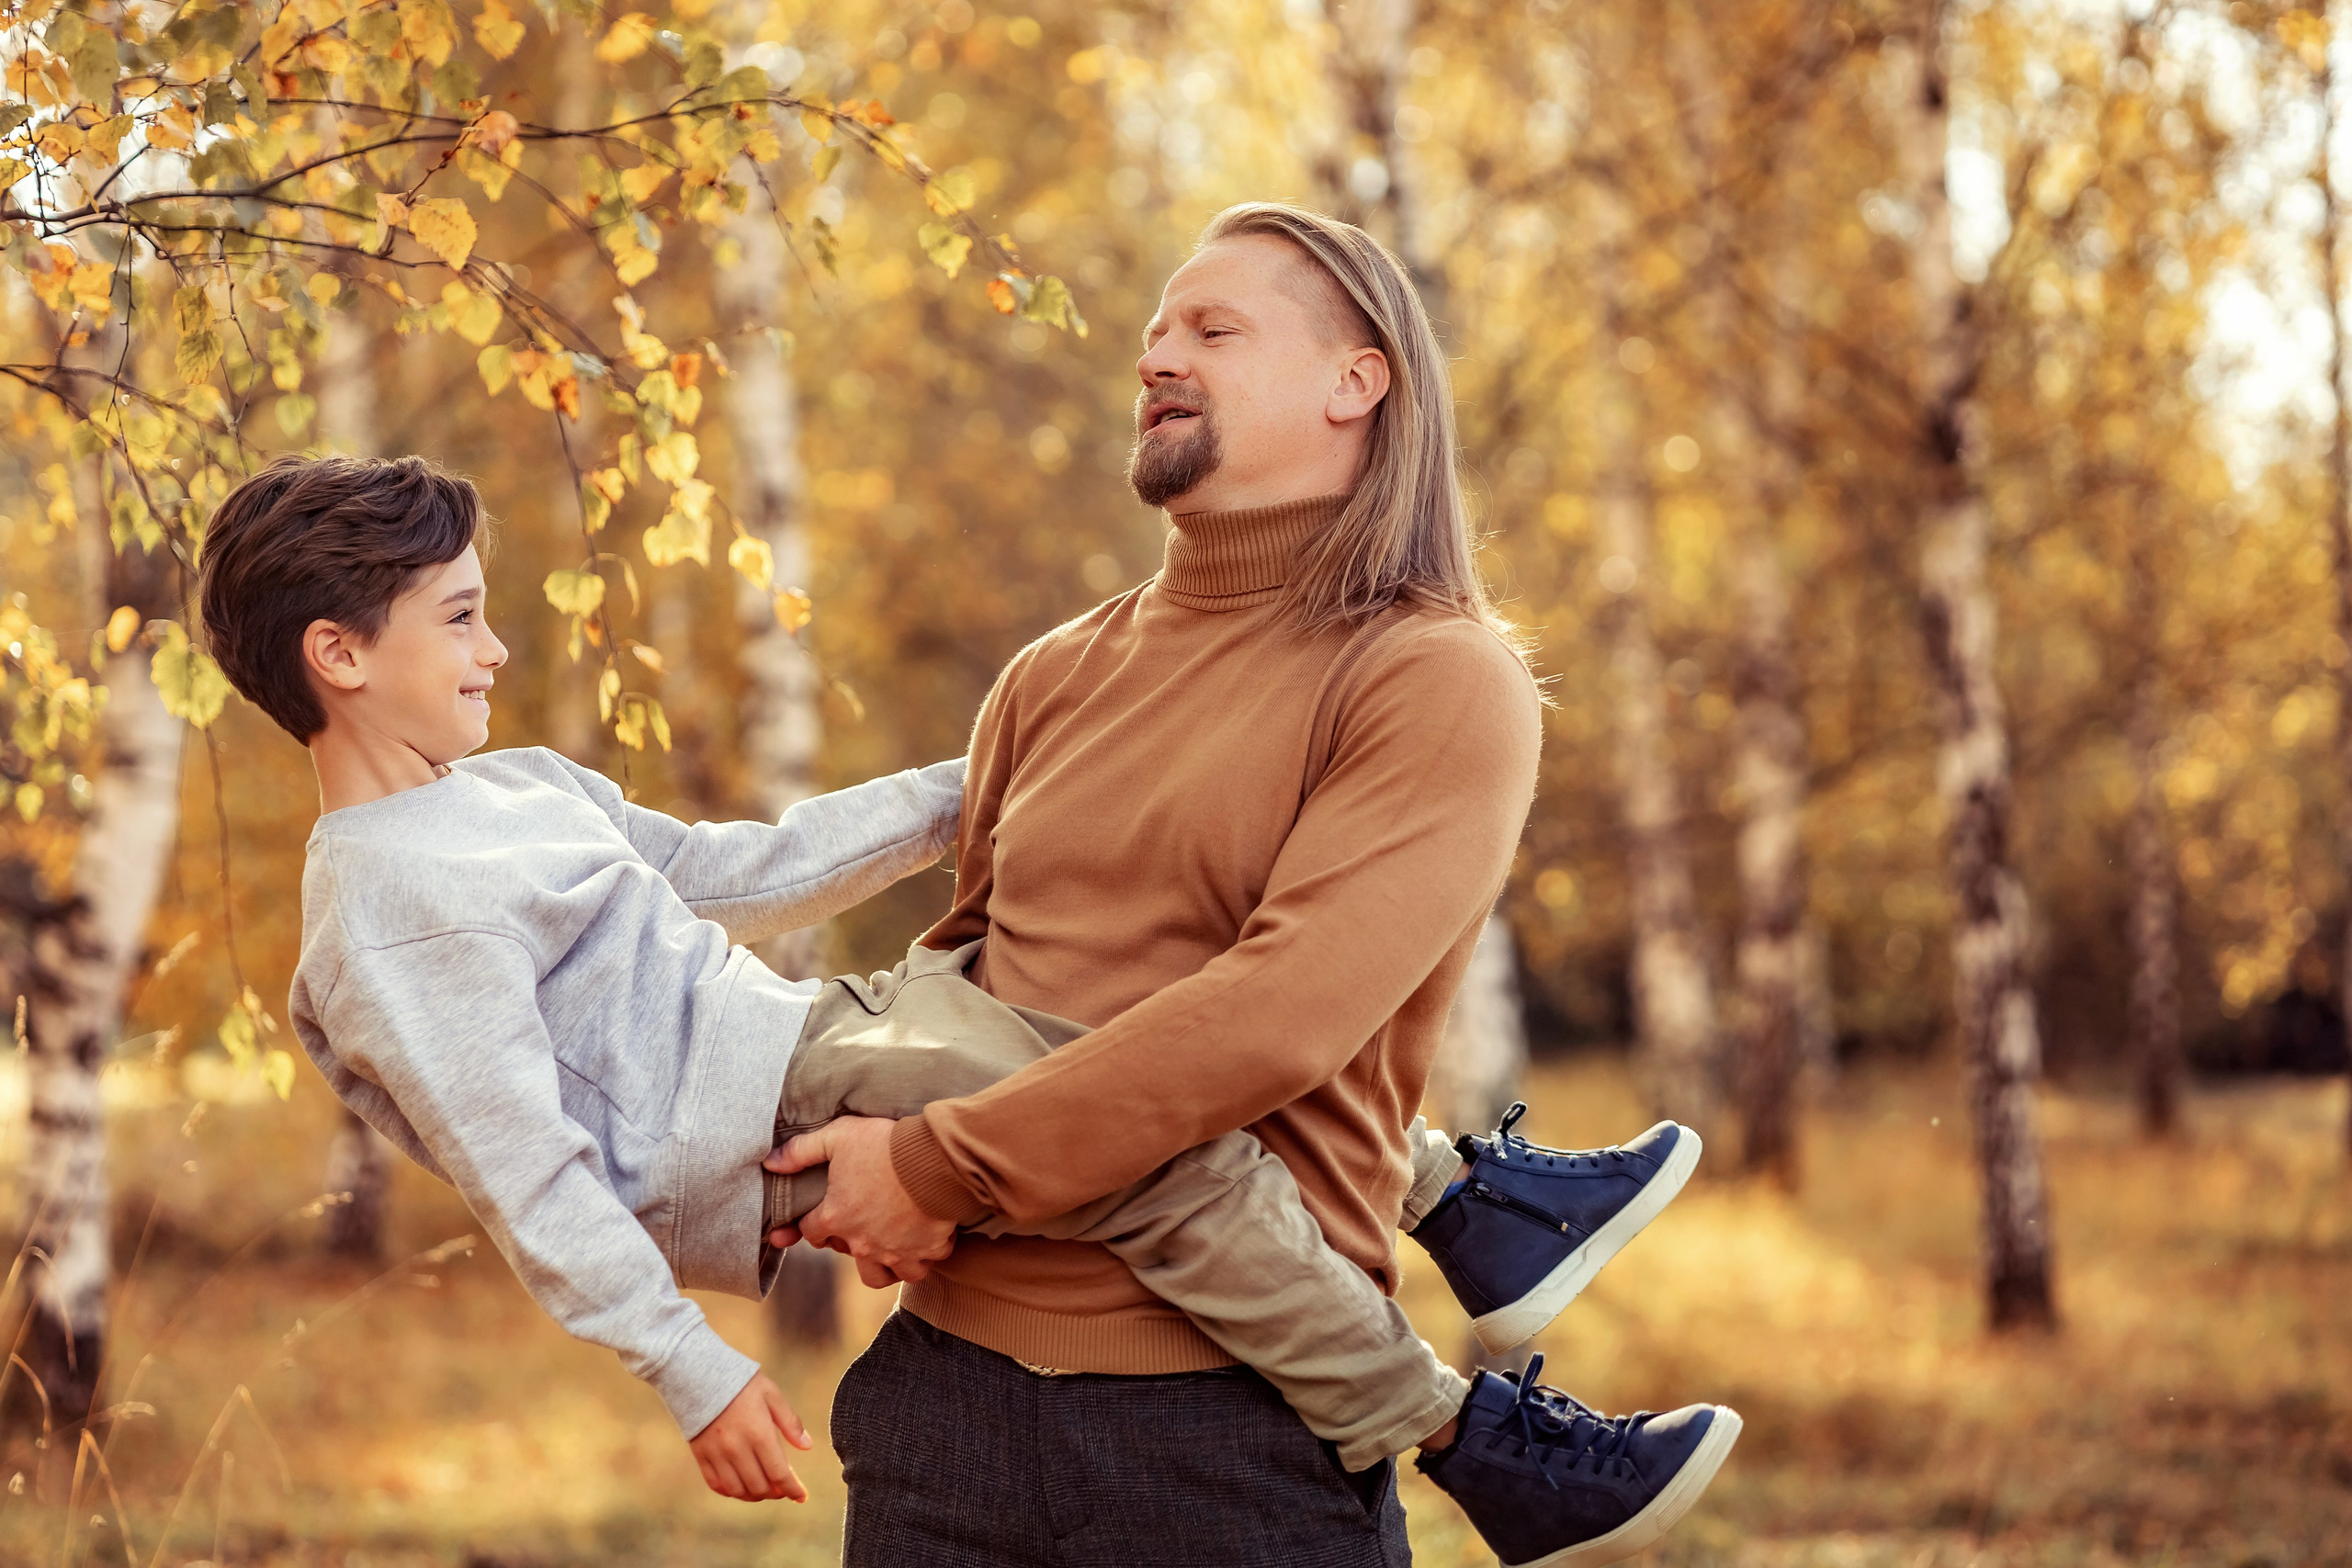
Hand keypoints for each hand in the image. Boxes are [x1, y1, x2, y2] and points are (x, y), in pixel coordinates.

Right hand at [688, 1373, 810, 1501]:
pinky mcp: (701, 1455)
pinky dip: (731, 1491)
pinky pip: (716, 1484)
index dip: (793, 1490)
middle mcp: (737, 1448)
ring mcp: (717, 1454)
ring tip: (764, 1489)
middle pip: (760, 1486)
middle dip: (775, 1492)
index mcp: (759, 1433)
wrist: (698, 1374)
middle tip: (783, 1488)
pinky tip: (741, 1486)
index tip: (801, 1497)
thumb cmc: (741, 1382)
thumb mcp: (771, 1394)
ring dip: (754, 1495)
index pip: (779, 1473)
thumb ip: (790, 1422)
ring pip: (738, 1490)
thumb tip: (807, 1446)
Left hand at [763, 1116, 955, 1285]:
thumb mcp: (838, 1136)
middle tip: (861, 1223)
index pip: (812, 1231)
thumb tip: (769, 1163)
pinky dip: (923, 1255)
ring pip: (883, 1276)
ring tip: (890, 1247)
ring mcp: (895, 1252)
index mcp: (837, 1217)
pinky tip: (926, 1238)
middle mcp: (862, 1243)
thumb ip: (801, 1151)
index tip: (824, 1214)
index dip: (814, 1222)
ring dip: (884, 1264)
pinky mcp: (927, 1251)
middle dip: (849, 1243)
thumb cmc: (885, 1145)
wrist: (936, 1158)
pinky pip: (922, 1264)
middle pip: (846, 1257)